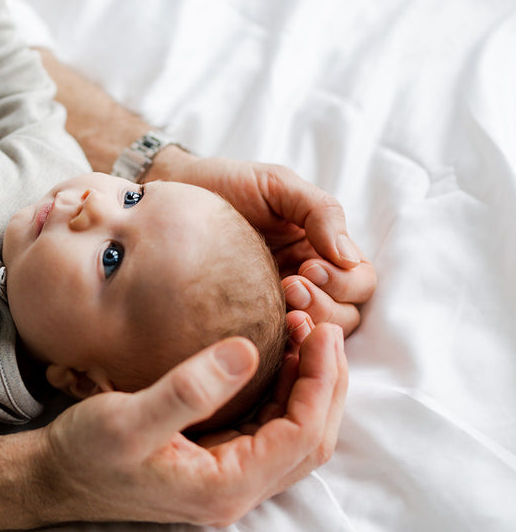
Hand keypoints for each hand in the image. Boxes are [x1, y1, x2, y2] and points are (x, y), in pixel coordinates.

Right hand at [43, 323, 346, 525]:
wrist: (55, 476)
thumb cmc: (86, 453)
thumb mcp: (129, 419)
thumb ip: (188, 390)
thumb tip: (248, 351)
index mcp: (225, 485)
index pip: (301, 435)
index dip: (321, 381)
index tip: (322, 331)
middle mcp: (236, 488)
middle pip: (312, 438)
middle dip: (326, 381)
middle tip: (323, 326)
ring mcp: (228, 477)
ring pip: (295, 435)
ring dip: (308, 385)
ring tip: (305, 334)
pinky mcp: (216, 461)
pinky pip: (270, 429)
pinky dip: (285, 392)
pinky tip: (275, 358)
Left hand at [147, 152, 375, 334]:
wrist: (171, 195)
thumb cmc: (225, 186)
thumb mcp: (276, 185)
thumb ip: (319, 211)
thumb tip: (348, 257)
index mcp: (320, 251)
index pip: (360, 282)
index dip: (345, 283)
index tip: (308, 269)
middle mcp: (306, 281)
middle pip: (346, 316)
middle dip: (326, 306)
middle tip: (290, 286)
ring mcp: (277, 305)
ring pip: (316, 335)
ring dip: (307, 323)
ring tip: (278, 301)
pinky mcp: (249, 322)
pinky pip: (278, 346)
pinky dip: (281, 344)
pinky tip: (263, 331)